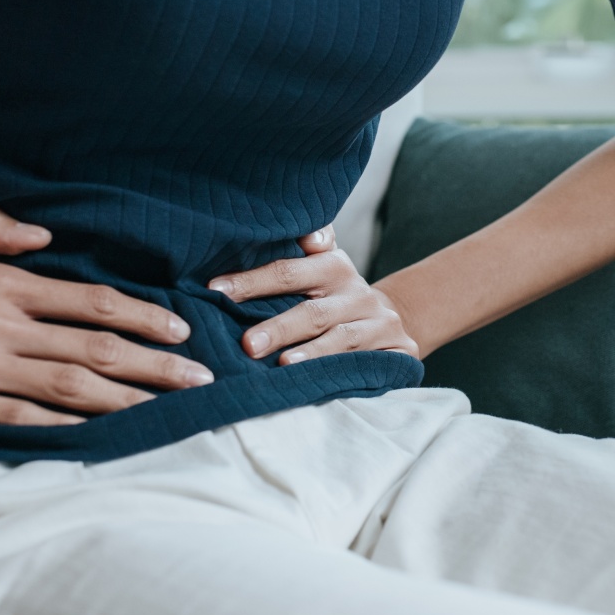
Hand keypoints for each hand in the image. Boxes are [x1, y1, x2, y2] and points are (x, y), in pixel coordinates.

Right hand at [0, 208, 212, 428]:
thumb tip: (46, 236)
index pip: (90, 300)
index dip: (141, 316)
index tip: (178, 330)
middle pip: (94, 346)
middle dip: (155, 363)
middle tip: (198, 377)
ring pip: (70, 386)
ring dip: (126, 397)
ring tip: (168, 408)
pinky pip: (24, 418)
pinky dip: (68, 426)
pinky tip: (104, 432)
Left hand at [207, 226, 417, 364]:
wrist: (395, 321)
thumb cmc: (336, 295)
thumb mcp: (322, 264)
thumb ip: (302, 247)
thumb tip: (287, 231)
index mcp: (333, 267)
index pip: (288, 271)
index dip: (252, 281)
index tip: (216, 290)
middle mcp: (357, 294)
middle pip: (313, 312)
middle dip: (279, 328)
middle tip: (247, 344)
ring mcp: (380, 325)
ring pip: (341, 340)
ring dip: (312, 353)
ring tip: (283, 365)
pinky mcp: (398, 353)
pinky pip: (369, 366)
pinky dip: (343, 375)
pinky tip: (320, 383)